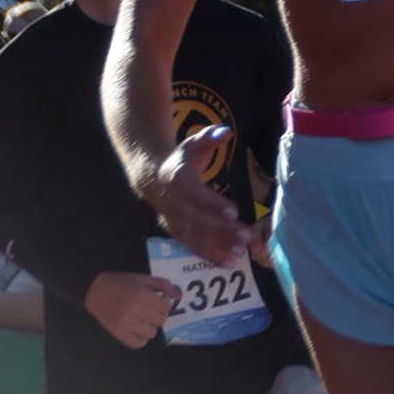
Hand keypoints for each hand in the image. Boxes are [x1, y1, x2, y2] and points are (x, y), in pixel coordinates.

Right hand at [84, 269, 178, 348]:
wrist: (95, 291)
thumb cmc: (122, 283)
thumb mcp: (143, 279)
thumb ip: (164, 285)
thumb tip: (179, 296)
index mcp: (141, 295)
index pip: (165, 307)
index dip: (164, 303)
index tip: (157, 300)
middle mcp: (133, 311)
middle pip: (160, 321)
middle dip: (158, 314)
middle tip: (149, 309)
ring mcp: (125, 324)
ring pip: (151, 333)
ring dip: (150, 326)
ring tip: (142, 318)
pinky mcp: (118, 334)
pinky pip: (139, 343)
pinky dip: (141, 337)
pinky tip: (137, 328)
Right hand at [143, 125, 248, 264]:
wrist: (149, 175)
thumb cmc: (178, 159)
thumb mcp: (191, 143)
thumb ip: (209, 137)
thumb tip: (226, 131)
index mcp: (175, 178)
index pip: (194, 193)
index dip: (212, 203)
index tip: (234, 211)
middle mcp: (171, 202)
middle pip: (196, 219)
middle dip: (220, 231)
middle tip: (244, 238)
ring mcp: (170, 219)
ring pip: (192, 236)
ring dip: (215, 247)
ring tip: (238, 254)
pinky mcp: (174, 231)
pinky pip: (189, 246)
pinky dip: (207, 255)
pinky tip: (226, 263)